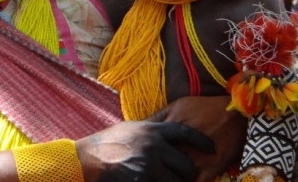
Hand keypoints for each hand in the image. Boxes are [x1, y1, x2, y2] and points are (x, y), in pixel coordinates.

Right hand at [77, 121, 213, 181]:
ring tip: (167, 180)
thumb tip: (172, 120)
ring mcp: (147, 167)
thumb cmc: (107, 143)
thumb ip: (153, 126)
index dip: (202, 141)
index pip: (185, 133)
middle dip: (187, 175)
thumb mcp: (131, 128)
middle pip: (186, 165)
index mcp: (151, 130)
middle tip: (184, 178)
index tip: (212, 148)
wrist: (85, 160)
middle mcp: (153, 147)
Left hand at [150, 96, 246, 181]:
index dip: (144, 158)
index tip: (141, 162)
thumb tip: (140, 126)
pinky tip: (185, 179)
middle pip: (161, 165)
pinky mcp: (211, 168)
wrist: (236, 113)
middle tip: (151, 172)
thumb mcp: (178, 106)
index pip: (150, 150)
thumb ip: (158, 117)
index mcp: (170, 131)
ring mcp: (197, 159)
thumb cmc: (205, 107)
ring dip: (171, 176)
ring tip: (167, 175)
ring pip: (176, 176)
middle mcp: (182, 146)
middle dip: (156, 169)